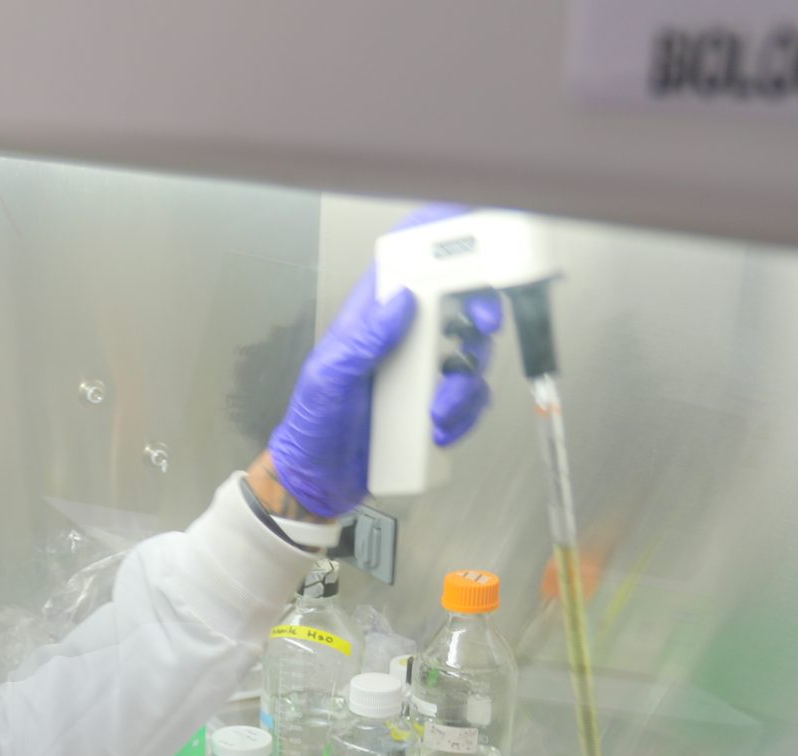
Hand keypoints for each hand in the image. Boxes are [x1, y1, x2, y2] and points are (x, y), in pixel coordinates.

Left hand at [265, 205, 505, 520]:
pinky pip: (472, 397)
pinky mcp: (437, 403)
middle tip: (483, 326)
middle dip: (481, 309)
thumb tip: (402, 299)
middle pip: (460, 301)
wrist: (320, 479)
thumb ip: (363, 338)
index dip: (443, 238)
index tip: (473, 233)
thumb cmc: (314, 423)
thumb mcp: (330, 376)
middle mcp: (404, 336)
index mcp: (375, 315)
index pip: (412, 261)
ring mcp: (424, 369)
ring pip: (473, 352)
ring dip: (468, 381)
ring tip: (439, 411)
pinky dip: (466, 414)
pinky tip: (439, 431)